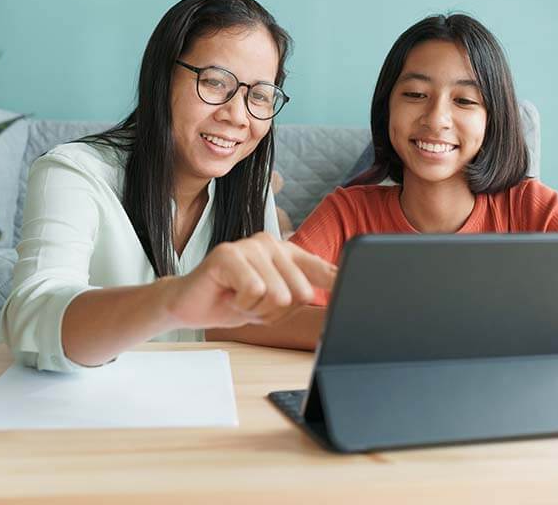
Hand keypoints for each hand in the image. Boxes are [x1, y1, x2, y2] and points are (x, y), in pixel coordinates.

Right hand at [165, 232, 336, 328]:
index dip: (343, 280)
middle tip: (254, 305)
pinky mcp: (228, 253)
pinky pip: (254, 290)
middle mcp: (272, 244)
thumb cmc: (234, 301)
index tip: (365, 289)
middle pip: (300, 292)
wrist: (192, 305)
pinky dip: (242, 304)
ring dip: (256, 310)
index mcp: (288, 254)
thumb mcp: (275, 305)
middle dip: (276, 312)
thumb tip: (328, 298)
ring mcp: (250, 246)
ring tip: (241, 299)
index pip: (323, 269)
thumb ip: (301, 298)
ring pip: (277, 294)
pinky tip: (229, 295)